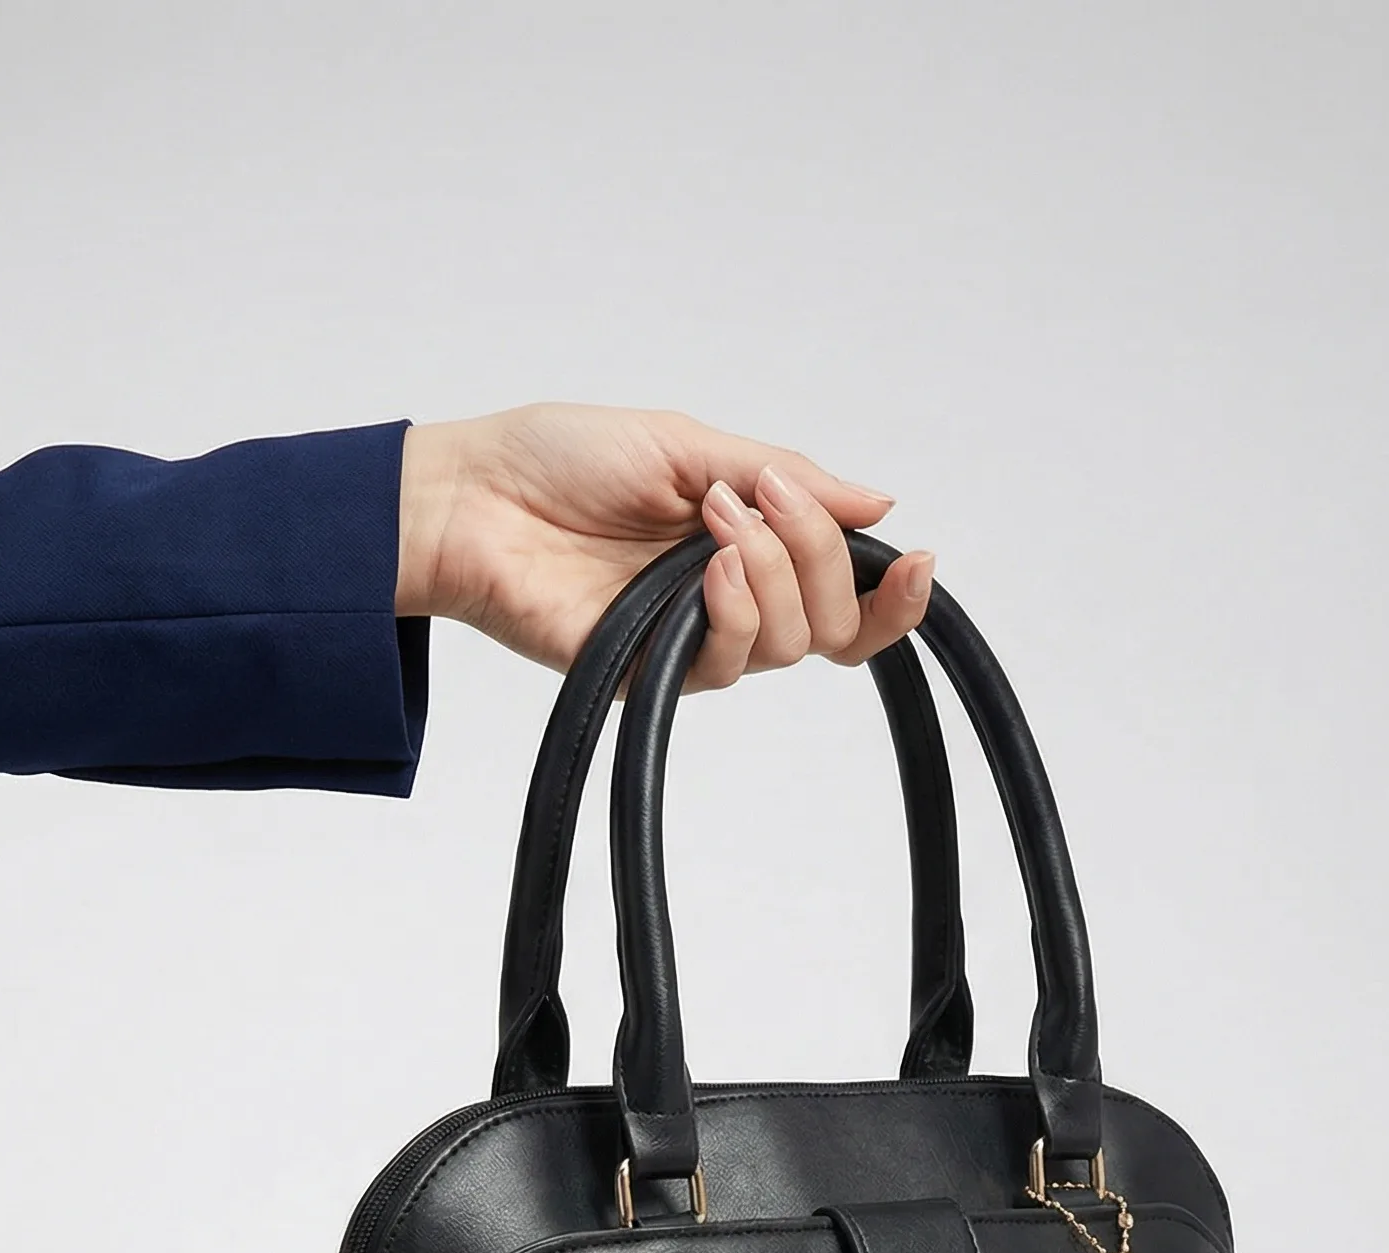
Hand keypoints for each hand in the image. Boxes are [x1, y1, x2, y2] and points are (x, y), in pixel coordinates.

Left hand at [394, 404, 932, 691]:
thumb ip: (782, 475)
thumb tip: (876, 500)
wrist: (472, 498)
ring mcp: (691, 641)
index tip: (916, 559)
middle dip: (820, 555)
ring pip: (790, 645)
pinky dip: (736, 610)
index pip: (842, 594)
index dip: (891, 595)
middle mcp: (729, 602)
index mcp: (747, 546)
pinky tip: (709, 566)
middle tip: (763, 500)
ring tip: (716, 521)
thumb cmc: (559, 460)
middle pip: (832, 624)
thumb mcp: (688, 443)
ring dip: (775, 573)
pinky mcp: (651, 674)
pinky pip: (729, 664)